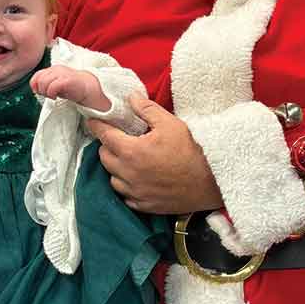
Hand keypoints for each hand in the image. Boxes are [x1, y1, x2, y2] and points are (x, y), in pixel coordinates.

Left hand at [31, 66, 109, 111]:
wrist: (89, 88)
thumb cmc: (72, 88)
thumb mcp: (57, 84)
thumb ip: (46, 84)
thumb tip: (35, 89)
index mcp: (53, 69)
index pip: (36, 75)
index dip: (35, 85)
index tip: (41, 92)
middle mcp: (56, 69)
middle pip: (39, 79)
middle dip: (41, 90)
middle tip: (48, 95)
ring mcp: (62, 74)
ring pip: (44, 82)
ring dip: (46, 92)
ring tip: (53, 96)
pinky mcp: (67, 80)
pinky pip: (52, 86)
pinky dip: (51, 93)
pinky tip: (56, 97)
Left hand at [86, 93, 222, 213]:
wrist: (211, 182)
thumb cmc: (191, 151)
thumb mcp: (170, 124)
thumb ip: (147, 110)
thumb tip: (131, 98)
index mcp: (132, 151)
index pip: (104, 136)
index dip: (97, 126)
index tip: (93, 121)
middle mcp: (128, 174)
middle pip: (105, 157)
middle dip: (108, 146)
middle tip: (119, 138)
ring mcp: (135, 192)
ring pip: (113, 178)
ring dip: (116, 167)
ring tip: (129, 159)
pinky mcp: (144, 205)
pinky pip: (125, 195)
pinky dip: (127, 186)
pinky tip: (137, 178)